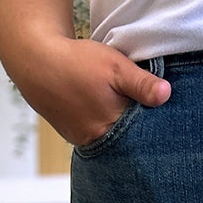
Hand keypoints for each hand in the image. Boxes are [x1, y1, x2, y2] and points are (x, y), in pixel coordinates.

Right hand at [13, 35, 171, 146]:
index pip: (143, 137)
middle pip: (127, 142)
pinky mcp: (73, 136)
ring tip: (122, 110)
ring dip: (120, 129)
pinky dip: (104, 127)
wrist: (36, 61)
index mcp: (111, 127)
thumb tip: (166, 95)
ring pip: (112, 140)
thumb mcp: (116, 66)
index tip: (163, 117)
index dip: (154, 126)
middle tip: (143, 111)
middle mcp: (97, 140)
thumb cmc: (77, 62)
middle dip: (138, 130)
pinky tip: (105, 112)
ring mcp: (83, 140)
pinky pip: (96, 136)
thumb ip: (142, 83)